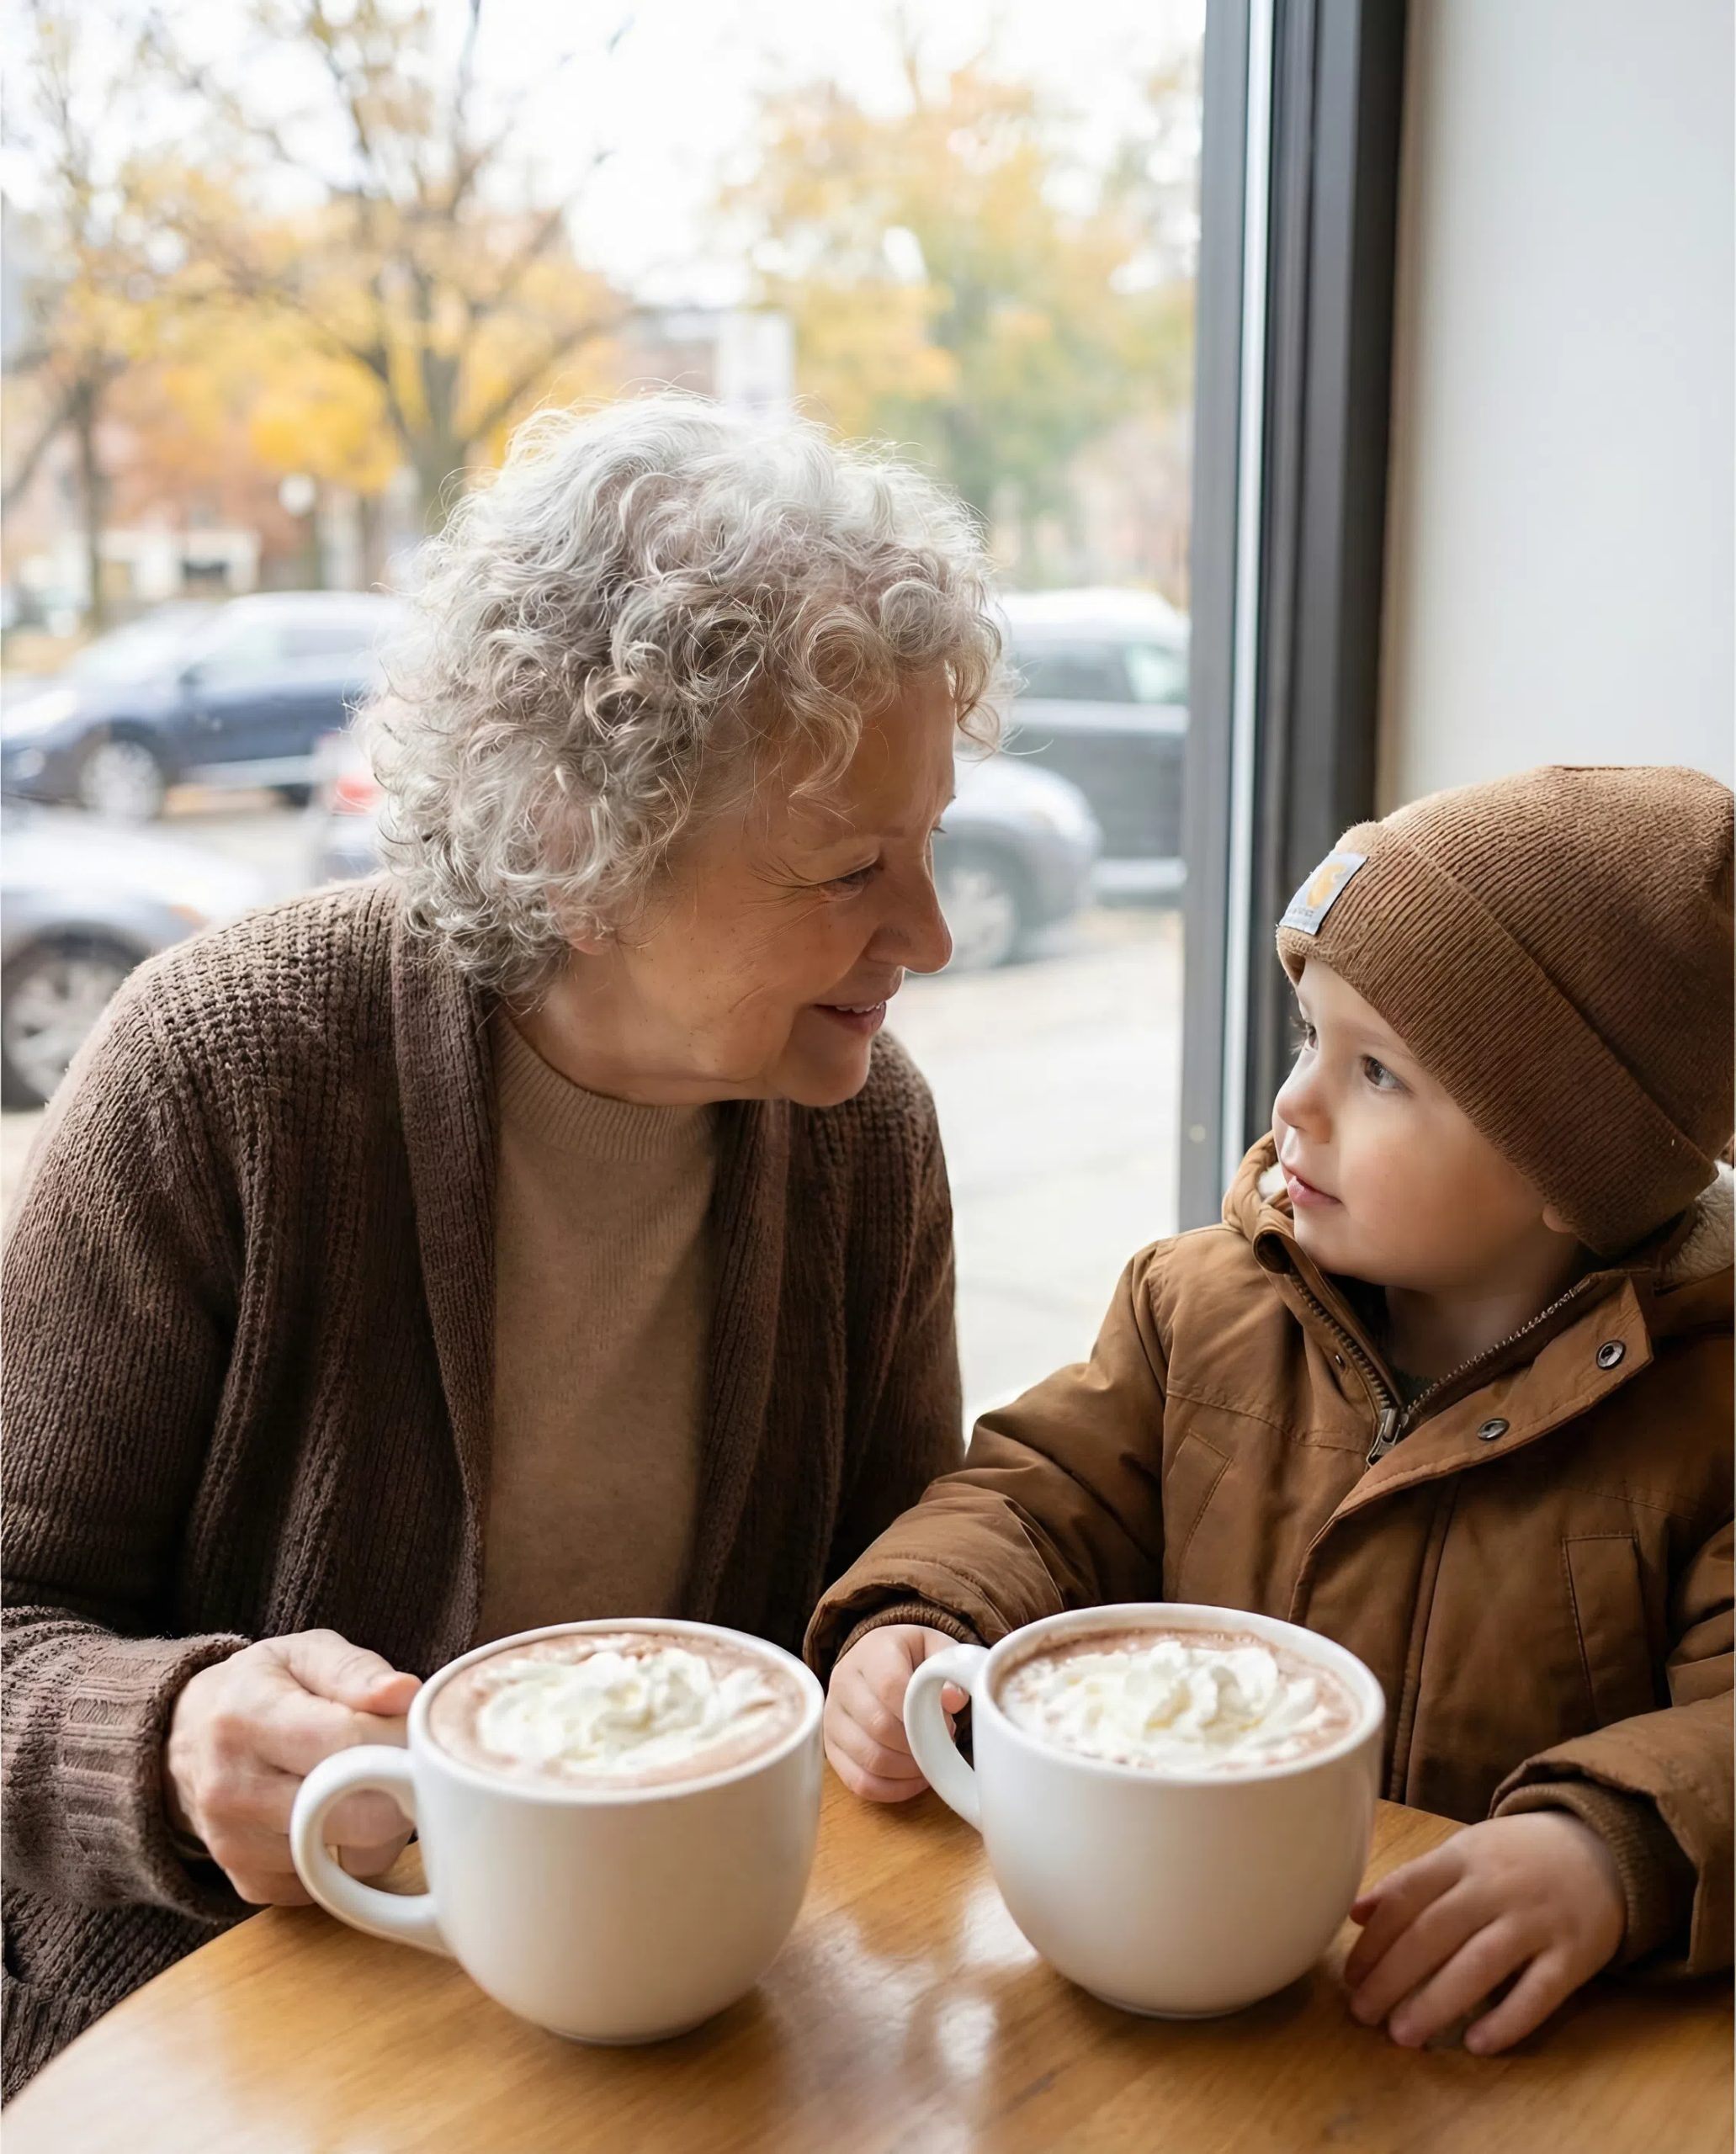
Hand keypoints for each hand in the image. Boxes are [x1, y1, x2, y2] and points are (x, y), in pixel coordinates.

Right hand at [164, 1629, 422, 1904]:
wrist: (187, 1739)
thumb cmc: (260, 1688)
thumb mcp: (302, 1654)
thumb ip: (356, 1670)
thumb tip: (406, 1695)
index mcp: (248, 1717)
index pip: (350, 1744)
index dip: (402, 1739)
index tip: (415, 1730)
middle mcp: (233, 1789)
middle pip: (360, 1814)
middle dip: (403, 1792)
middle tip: (406, 1764)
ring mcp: (235, 1845)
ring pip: (352, 1860)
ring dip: (381, 1831)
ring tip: (368, 1787)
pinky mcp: (248, 1883)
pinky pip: (330, 1887)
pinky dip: (348, 1859)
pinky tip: (336, 1819)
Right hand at [824, 1625, 968, 1802]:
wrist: (875, 1659)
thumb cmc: (910, 1656)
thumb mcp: (934, 1647)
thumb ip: (948, 1665)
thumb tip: (952, 1701)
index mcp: (871, 1653)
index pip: (891, 1686)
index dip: (921, 1713)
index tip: (946, 1722)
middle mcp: (843, 1682)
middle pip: (879, 1726)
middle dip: (918, 1744)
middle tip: (939, 1743)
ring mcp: (832, 1718)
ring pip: (869, 1758)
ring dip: (907, 1769)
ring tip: (928, 1760)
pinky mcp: (831, 1747)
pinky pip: (858, 1781)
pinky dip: (891, 1789)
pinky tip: (912, 1779)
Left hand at [1344, 1812, 1624, 2053]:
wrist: (1603, 1849)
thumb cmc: (1515, 1859)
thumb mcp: (1462, 1853)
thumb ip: (1412, 1882)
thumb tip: (1354, 1912)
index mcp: (1461, 1857)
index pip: (1406, 1896)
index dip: (1374, 1939)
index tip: (1350, 1976)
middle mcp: (1494, 1886)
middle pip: (1434, 1932)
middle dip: (1393, 1976)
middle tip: (1363, 2014)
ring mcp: (1536, 1920)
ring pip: (1480, 1964)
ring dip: (1437, 2003)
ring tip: (1403, 2035)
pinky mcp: (1574, 1954)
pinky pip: (1539, 1992)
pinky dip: (1507, 2020)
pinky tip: (1476, 2044)